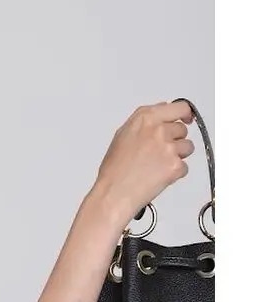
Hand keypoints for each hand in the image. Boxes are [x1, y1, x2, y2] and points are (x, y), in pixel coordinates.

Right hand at [93, 100, 195, 226]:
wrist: (114, 193)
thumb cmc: (114, 169)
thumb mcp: (122, 135)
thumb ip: (145, 120)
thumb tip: (162, 112)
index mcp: (145, 118)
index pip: (179, 108)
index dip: (185, 114)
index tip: (186, 119)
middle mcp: (158, 130)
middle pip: (182, 130)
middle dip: (175, 140)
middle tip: (159, 153)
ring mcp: (168, 147)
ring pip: (188, 147)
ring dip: (178, 156)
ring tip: (158, 165)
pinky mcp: (175, 166)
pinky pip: (184, 167)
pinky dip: (175, 173)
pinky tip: (158, 176)